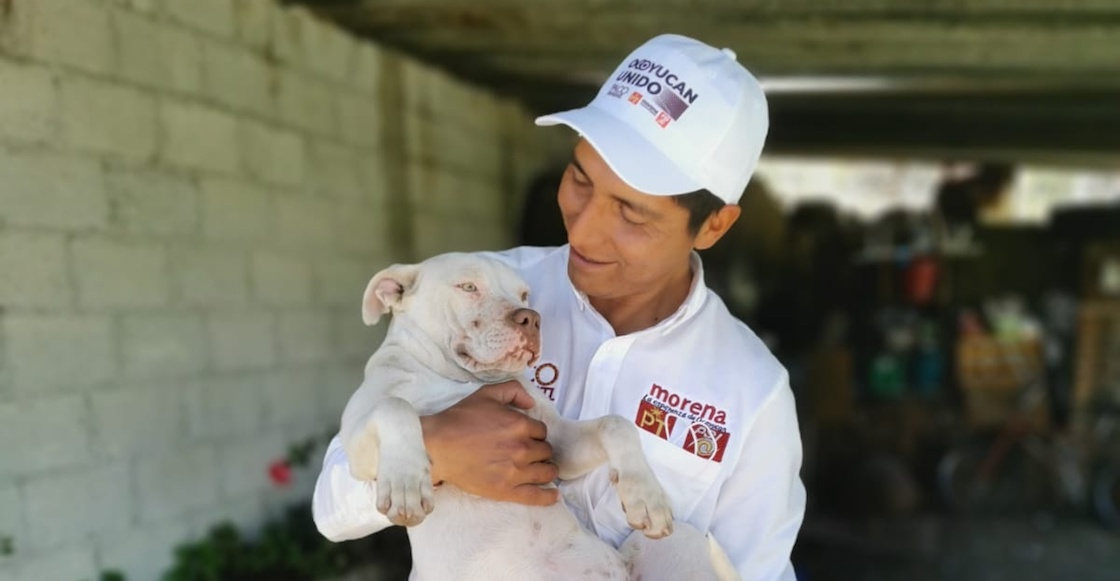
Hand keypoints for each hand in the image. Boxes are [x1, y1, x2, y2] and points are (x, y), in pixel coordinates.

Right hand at [420, 381, 559, 505]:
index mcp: (520, 425)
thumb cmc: (460, 419)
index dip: (534, 433)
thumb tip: (532, 404)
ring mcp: (515, 471)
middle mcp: (522, 448)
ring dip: (546, 469)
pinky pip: (535, 496)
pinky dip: (548, 496)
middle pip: (545, 451)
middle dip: (540, 450)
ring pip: (545, 472)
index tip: (527, 437)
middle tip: (531, 452)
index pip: (541, 431)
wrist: (438, 447)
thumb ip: (513, 391)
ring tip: (542, 469)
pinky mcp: (506, 490)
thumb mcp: (487, 394)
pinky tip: (554, 495)